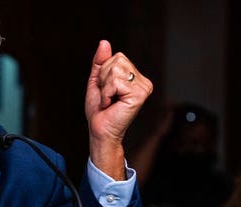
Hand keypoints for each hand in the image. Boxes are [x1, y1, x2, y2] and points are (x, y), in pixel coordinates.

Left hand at [85, 40, 152, 179]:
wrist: (100, 130)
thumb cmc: (99, 110)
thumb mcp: (97, 81)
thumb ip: (101, 62)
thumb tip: (104, 42)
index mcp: (135, 76)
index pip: (116, 56)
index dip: (103, 72)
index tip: (105, 90)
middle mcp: (143, 80)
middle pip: (116, 60)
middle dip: (104, 78)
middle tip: (107, 96)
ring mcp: (144, 87)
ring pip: (115, 69)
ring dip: (105, 87)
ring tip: (109, 100)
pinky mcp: (140, 94)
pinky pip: (116, 81)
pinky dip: (107, 93)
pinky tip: (111, 104)